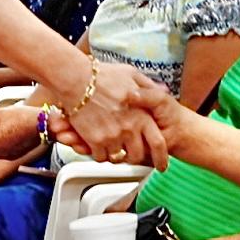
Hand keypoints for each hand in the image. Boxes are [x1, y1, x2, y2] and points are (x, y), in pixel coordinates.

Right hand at [52, 62, 168, 169]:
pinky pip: (101, 157)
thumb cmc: (102, 76)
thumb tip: (163, 89)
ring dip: (116, 154)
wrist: (76, 79)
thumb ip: (148, 86)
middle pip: (137, 156)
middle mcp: (129, 128)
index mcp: (141, 114)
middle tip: (131, 156)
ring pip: (118, 157)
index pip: (158, 143)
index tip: (160, 164)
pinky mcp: (96, 141)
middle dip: (134, 158)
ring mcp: (112, 136)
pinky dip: (100, 154)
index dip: (161, 158)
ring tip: (113, 147)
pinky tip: (99, 145)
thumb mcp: (132, 75)